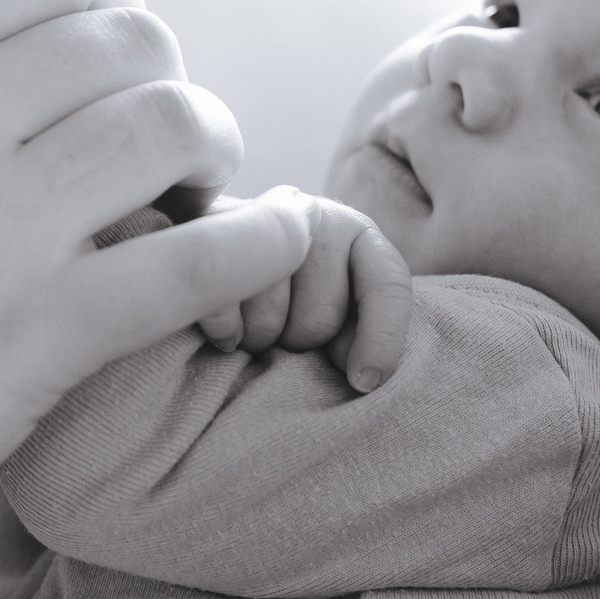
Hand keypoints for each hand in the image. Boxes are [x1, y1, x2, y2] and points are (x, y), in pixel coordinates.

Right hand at [0, 0, 325, 580]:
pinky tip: (275, 242)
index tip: (101, 54)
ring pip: (174, 121)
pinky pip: (196, 260)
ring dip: (211, 151)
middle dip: (163, 76)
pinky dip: (260, 244)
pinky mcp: (36, 337)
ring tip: (198, 195)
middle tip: (154, 141)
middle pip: (129, 34)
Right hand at [191, 190, 412, 391]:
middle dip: (301, 341)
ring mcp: (261, 218)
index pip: (388, 286)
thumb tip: (362, 376)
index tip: (364, 383)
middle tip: (287, 328)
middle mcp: (314, 215)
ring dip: (259, 339)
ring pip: (269, 320)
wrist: (225, 243)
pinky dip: (225, 330)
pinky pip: (223, 306)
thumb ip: (360, 330)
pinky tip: (225, 327)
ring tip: (254, 323)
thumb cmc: (295, 289)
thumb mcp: (340, 303)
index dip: (382, 340)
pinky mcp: (212, 230)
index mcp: (358, 234)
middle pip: (321, 316)